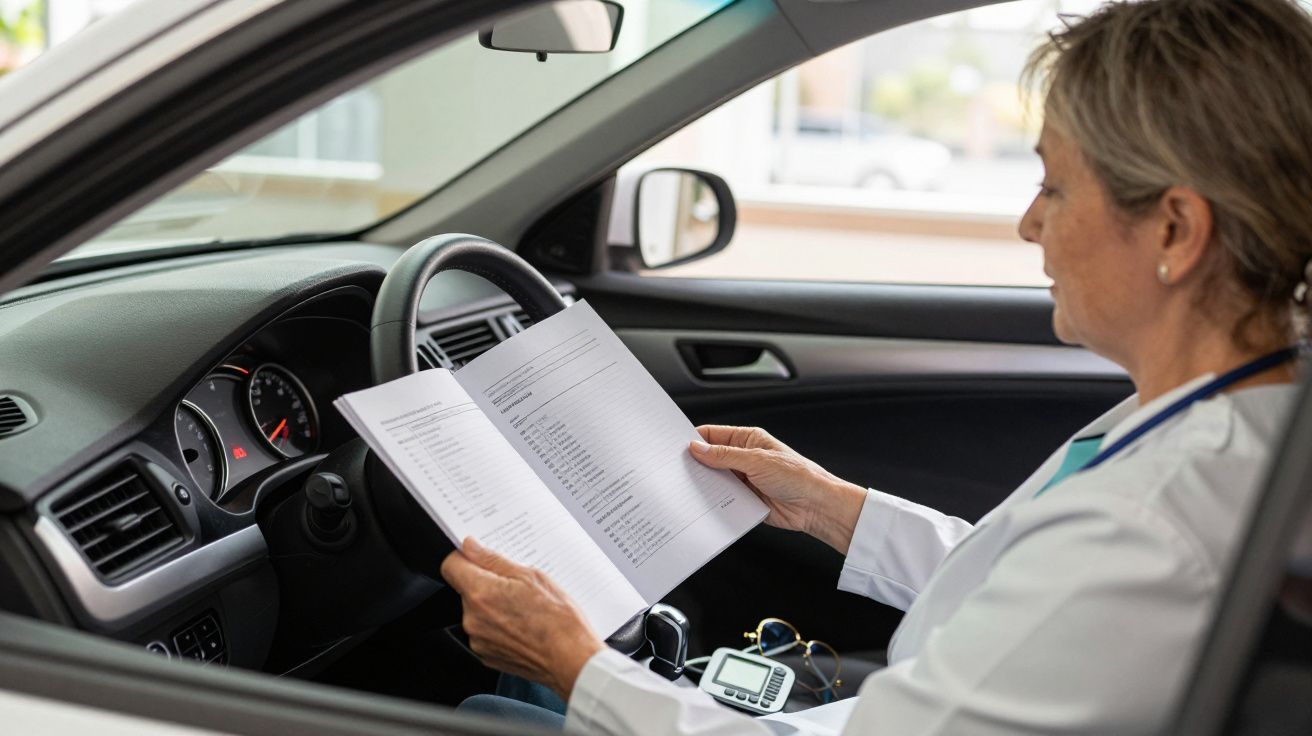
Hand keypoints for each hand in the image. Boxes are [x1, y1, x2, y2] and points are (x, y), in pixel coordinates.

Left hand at [440, 538, 604, 700]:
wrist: (571, 660)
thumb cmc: (558, 620)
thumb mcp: (531, 576)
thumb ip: (493, 560)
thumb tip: (470, 546)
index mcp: (481, 593)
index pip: (451, 566)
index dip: (464, 558)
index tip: (478, 557)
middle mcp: (473, 619)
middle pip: (466, 589)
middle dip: (486, 583)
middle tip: (516, 586)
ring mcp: (478, 640)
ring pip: (477, 611)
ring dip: (493, 605)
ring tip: (524, 608)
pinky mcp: (486, 655)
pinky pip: (485, 631)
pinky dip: (498, 625)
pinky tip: (522, 625)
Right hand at [690, 425, 866, 554]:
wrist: (816, 507)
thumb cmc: (797, 476)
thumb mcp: (756, 460)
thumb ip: (724, 455)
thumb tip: (698, 448)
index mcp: (748, 439)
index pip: (713, 435)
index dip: (694, 439)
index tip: (676, 446)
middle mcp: (744, 458)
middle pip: (711, 458)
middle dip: (696, 464)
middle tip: (676, 469)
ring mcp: (744, 480)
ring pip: (715, 480)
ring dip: (705, 484)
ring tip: (687, 488)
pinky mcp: (745, 500)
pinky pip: (723, 499)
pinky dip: (713, 502)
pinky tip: (703, 504)